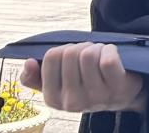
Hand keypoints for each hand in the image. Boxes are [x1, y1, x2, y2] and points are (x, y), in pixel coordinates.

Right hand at [19, 42, 146, 113]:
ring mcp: (95, 97)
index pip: (51, 57)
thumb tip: (28, 62)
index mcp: (53, 100)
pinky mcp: (117, 88)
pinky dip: (110, 50)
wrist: (120, 95)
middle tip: (89, 55)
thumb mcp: (59, 84)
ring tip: (100, 56)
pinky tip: (111, 55)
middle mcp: (72, 103)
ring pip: (88, 54)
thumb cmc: (86, 83)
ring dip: (96, 47)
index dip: (63, 49)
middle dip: (81, 47)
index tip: (72, 57)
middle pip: (70, 53)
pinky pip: (108, 59)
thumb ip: (36, 77)